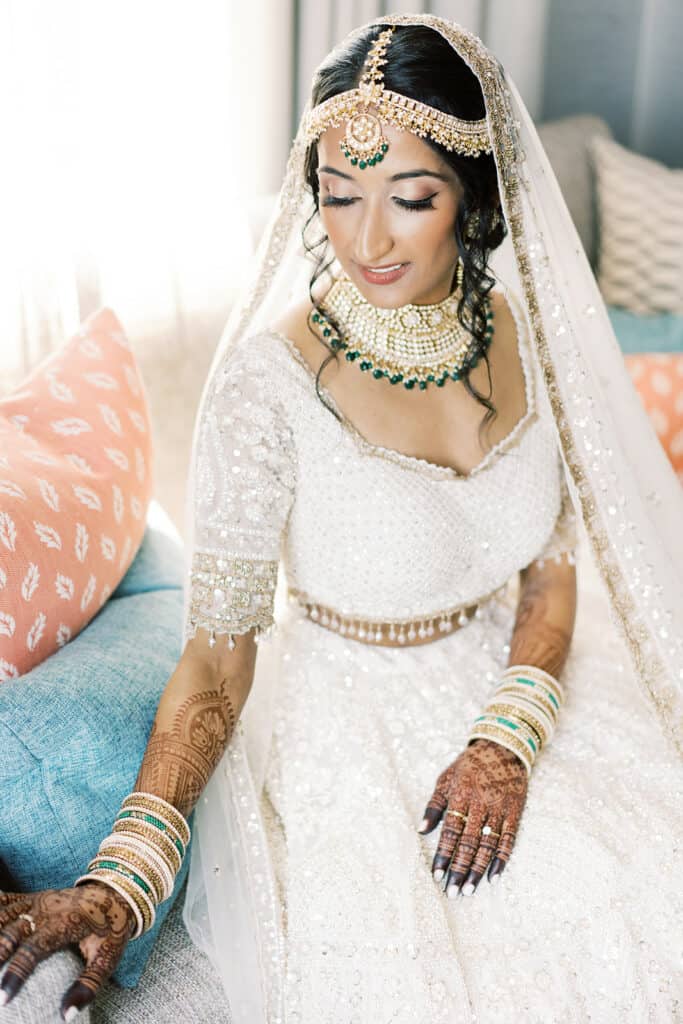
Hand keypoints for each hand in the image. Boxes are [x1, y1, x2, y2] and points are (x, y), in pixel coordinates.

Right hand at [0, 882, 135, 1018]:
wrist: (114, 892)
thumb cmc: (110, 928)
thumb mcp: (108, 957)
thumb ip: (88, 986)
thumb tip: (67, 1015)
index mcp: (65, 923)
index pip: (34, 950)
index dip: (16, 974)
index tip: (2, 999)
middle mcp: (46, 909)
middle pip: (11, 932)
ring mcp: (37, 901)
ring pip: (3, 917)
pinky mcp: (31, 898)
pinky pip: (6, 900)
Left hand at [418, 738, 527, 896]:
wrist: (503, 748)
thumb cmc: (469, 766)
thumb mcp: (446, 778)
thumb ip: (434, 805)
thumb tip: (421, 831)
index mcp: (461, 795)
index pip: (450, 831)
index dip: (443, 855)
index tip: (437, 876)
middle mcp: (480, 804)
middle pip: (469, 843)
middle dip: (459, 869)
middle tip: (453, 892)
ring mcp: (499, 809)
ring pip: (488, 845)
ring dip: (478, 870)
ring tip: (469, 890)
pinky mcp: (515, 812)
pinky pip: (509, 840)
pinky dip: (502, 859)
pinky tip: (493, 877)